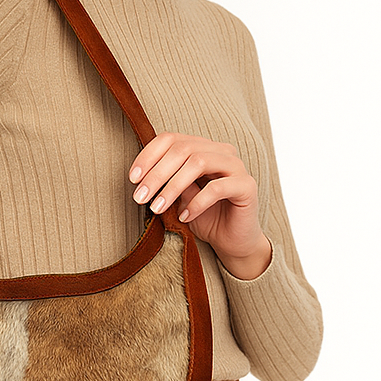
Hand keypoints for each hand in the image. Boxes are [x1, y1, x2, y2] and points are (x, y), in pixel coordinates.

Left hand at [129, 132, 272, 279]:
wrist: (232, 242)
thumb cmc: (204, 216)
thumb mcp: (178, 196)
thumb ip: (166, 180)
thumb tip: (140, 175)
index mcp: (202, 147)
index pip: (171, 139)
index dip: (148, 156)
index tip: (132, 178)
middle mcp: (220, 151)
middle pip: (182, 149)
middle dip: (156, 174)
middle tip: (140, 197)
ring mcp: (236, 165)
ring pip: (198, 162)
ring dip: (172, 186)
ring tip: (158, 207)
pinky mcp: (247, 185)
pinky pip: (218, 188)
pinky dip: (196, 203)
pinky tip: (184, 216)